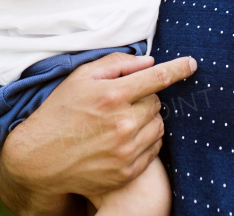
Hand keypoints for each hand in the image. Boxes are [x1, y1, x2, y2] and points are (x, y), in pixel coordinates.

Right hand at [0, 53, 197, 210]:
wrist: (41, 159)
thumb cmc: (60, 112)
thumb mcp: (80, 78)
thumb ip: (116, 65)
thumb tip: (148, 62)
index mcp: (112, 95)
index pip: (157, 78)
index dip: (178, 68)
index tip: (192, 64)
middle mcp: (123, 123)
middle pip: (156, 103)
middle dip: (144, 98)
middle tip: (122, 102)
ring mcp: (127, 150)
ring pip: (158, 126)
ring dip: (147, 120)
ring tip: (121, 121)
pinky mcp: (127, 171)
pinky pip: (154, 150)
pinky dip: (145, 140)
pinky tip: (124, 139)